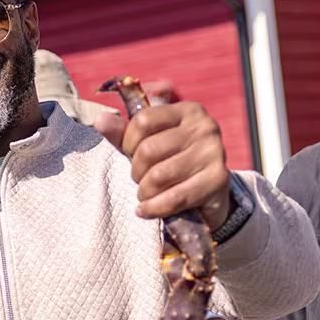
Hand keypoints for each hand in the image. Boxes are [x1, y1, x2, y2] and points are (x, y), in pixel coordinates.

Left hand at [118, 86, 231, 229]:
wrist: (208, 192)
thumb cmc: (172, 161)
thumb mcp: (146, 143)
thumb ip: (123, 133)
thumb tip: (101, 120)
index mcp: (187, 110)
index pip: (143, 120)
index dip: (128, 141)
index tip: (130, 153)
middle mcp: (204, 127)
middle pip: (148, 150)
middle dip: (136, 171)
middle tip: (140, 179)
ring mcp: (214, 152)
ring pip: (159, 176)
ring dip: (144, 192)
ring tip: (146, 194)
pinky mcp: (217, 180)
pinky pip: (174, 197)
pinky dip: (154, 208)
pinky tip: (147, 209)